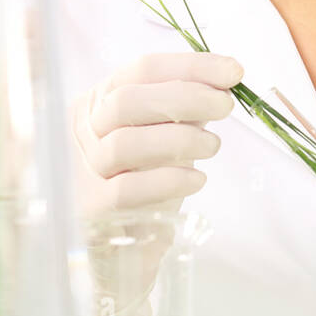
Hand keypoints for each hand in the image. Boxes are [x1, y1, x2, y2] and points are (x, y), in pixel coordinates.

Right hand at [70, 52, 241, 219]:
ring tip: (212, 146)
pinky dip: (168, 180)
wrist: (123, 247)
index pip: (141, 70)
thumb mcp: (167, 136)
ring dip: (180, 139)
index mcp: (99, 103)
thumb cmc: (146, 183)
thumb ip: (186, 109)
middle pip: (126, 101)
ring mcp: (83, 170)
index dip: (190, 67)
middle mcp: (84, 131)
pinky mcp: (91, 209)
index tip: (233, 71)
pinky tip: (197, 179)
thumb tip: (223, 81)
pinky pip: (127, 189)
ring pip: (125, 144)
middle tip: (225, 106)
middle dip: (185, 97)